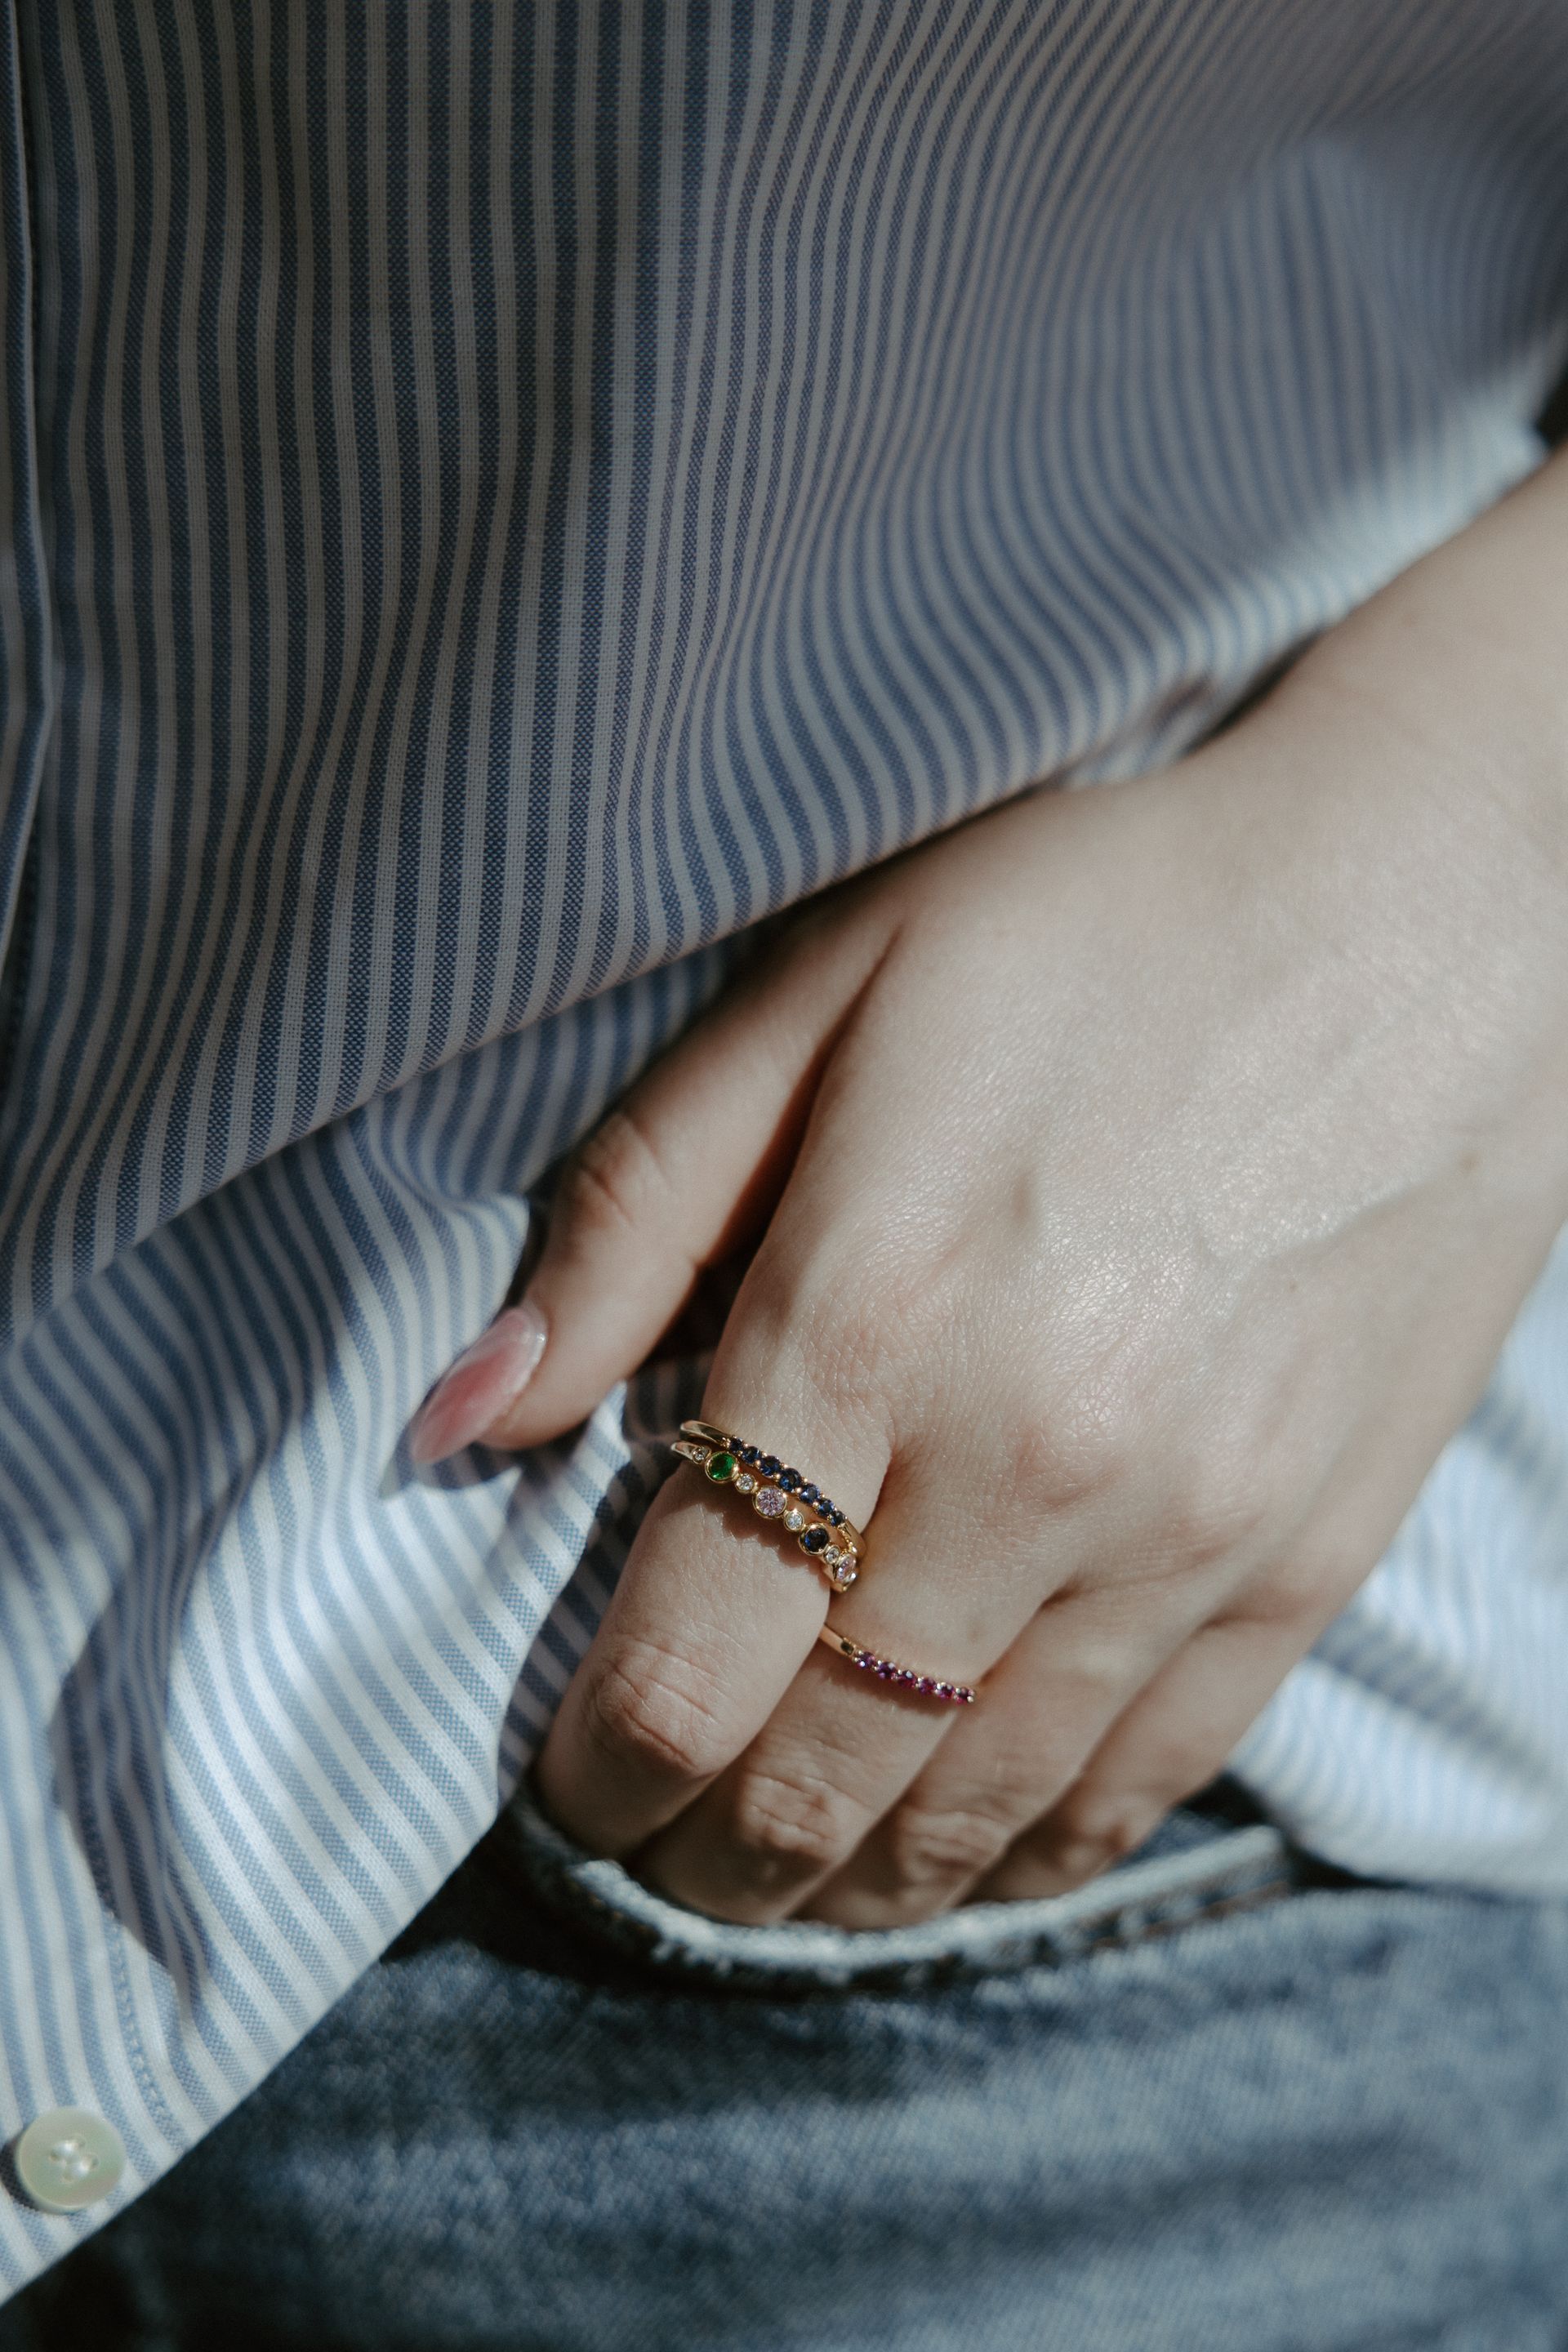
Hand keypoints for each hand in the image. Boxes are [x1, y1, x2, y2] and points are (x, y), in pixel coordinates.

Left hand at [412, 460, 1567, 1927]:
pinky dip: (1029, 1855)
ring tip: (779, 1876)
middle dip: (701, 1852)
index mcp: (873, 1311)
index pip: (684, 1656)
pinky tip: (963, 1855)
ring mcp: (1188, 1532)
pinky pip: (1145, 1784)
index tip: (564, 1775)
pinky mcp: (1310, 1559)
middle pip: (816, 1775)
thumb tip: (459, 1417)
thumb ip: (631, 1212)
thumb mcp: (824, 988)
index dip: (595, 1767)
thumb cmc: (1101, 922)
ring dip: (850, 1886)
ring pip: (975, 1815)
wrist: (1431, 909)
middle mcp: (1030, 1463)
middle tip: (650, 1845)